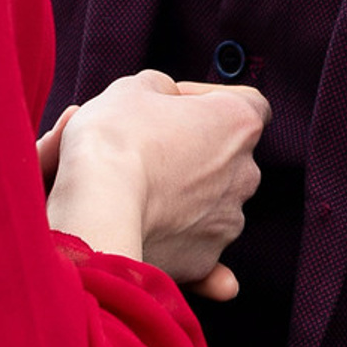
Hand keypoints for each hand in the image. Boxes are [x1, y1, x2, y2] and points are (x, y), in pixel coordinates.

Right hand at [47, 71, 264, 298]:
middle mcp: (245, 173)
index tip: (174, 104)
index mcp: (237, 123)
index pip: (248, 103)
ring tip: (141, 189)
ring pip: (212, 202)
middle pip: (227, 156)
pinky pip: (199, 246)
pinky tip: (158, 234)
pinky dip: (183, 241)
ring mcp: (228, 220)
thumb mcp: (132, 88)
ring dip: (185, 195)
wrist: (99, 210)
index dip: (209, 100)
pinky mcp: (206, 259)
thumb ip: (161, 88)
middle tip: (151, 147)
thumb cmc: (115, 141)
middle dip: (194, 150)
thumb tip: (164, 99)